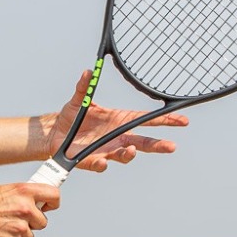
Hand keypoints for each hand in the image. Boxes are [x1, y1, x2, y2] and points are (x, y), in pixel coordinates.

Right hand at [0, 183, 54, 236]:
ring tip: (0, 229)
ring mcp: (20, 227)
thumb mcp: (3, 191)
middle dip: (31, 224)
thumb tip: (34, 202)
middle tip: (12, 221)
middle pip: (42, 221)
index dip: (52, 203)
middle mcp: (25, 208)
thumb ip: (21, 196)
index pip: (54, 195)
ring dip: (19, 236)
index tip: (47, 207)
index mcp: (24, 191)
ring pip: (30, 236)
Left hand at [46, 73, 187, 172]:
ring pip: (124, 155)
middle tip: (171, 146)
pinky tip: (103, 163)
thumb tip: (88, 72)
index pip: (146, 120)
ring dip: (128, 154)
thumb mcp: (78, 100)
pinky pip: (98, 164)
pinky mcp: (91, 160)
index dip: (164, 121)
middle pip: (143, 142)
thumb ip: (84, 88)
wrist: (54, 134)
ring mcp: (106, 150)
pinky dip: (101, 165)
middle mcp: (117, 137)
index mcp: (119, 120)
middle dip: (158, 145)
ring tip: (131, 150)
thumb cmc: (71, 117)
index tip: (182, 120)